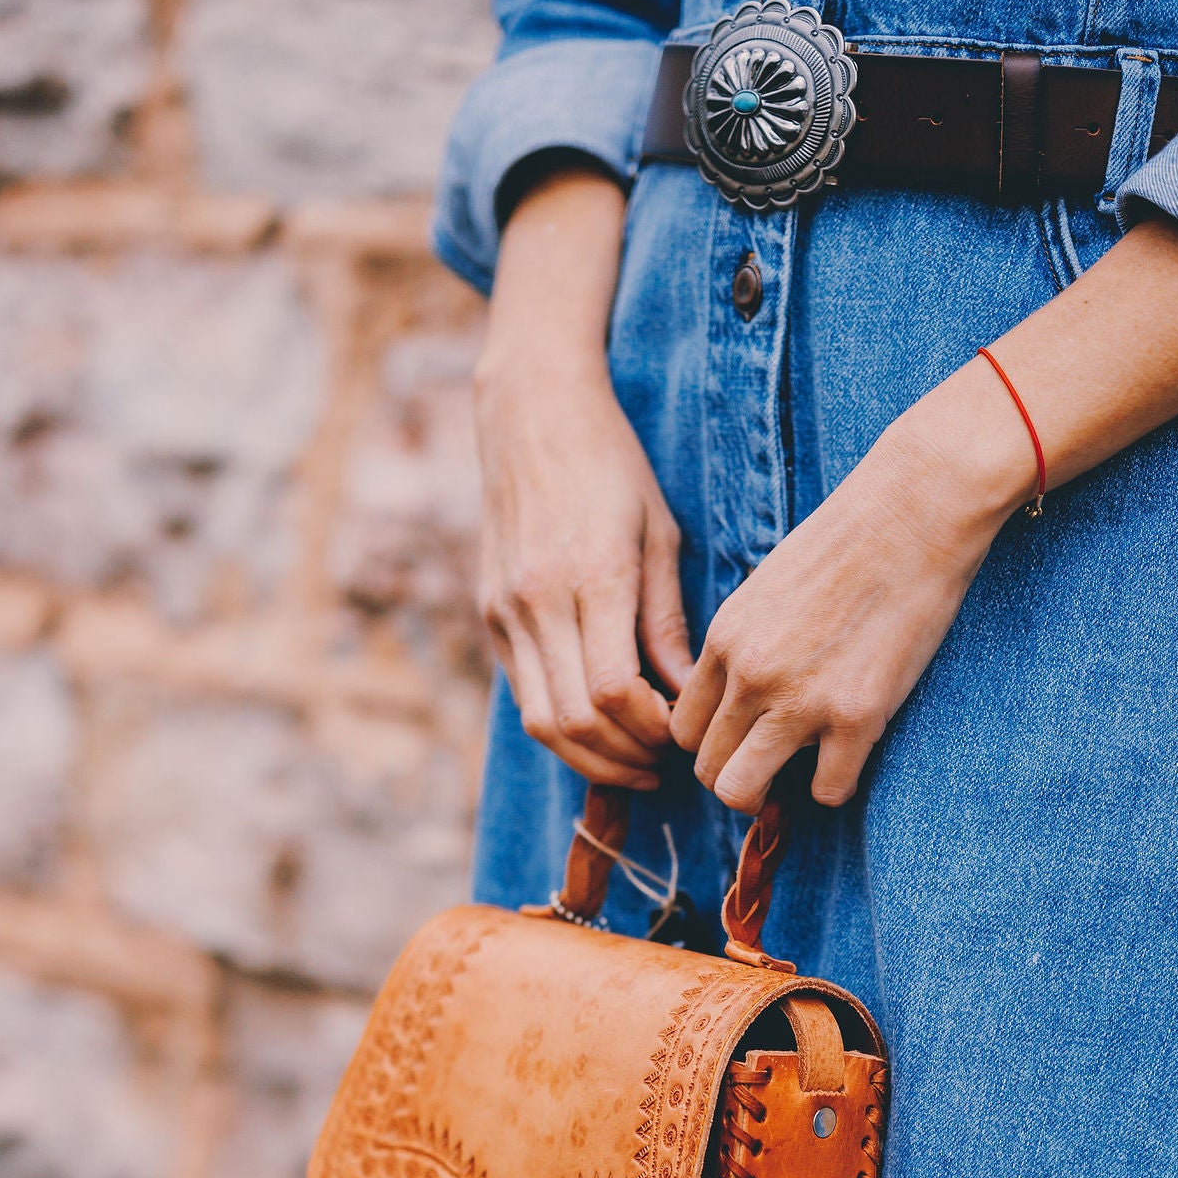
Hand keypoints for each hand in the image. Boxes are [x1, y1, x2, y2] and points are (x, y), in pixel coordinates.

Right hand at [474, 167, 691, 785]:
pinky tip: (601, 727)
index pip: (616, 691)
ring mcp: (506, 610)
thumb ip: (669, 619)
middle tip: (667, 763)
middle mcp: (538, 599)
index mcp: (591, 574)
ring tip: (635, 759)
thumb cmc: (610, 464)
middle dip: (627, 757)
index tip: (685, 732)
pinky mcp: (490, 615)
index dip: (653, 730)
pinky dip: (563, 728)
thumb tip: (686, 694)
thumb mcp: (659, 531)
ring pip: (542, 723)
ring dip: (591, 758)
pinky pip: (525, 697)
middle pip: (577, 721)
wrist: (529, 413)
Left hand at [669, 366, 1031, 810]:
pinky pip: (825, 792)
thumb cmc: (850, 541)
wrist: (914, 510)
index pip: (683, 726)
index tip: (745, 738)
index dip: (712, 742)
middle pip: (706, 767)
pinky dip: (836, 784)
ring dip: (769, 795)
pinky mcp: (856, 716)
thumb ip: (746, 642)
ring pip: (741, 791)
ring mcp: (799, 699)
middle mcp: (749, 674)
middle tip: (775, 763)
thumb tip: (742, 693)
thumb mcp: (769, 587)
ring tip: (801, 771)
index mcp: (724, 638)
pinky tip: (852, 754)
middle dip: (737, 774)